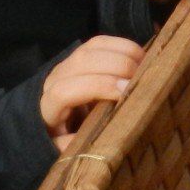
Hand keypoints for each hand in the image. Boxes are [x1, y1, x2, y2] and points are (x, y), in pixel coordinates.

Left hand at [40, 34, 144, 151]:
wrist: (44, 117)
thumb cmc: (57, 136)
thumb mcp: (58, 148)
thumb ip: (67, 147)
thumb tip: (83, 145)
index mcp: (47, 106)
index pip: (67, 89)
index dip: (98, 86)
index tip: (125, 93)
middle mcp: (55, 78)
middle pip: (83, 61)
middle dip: (116, 66)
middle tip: (141, 80)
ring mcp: (68, 63)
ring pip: (93, 47)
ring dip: (123, 52)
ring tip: (145, 66)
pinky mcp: (81, 55)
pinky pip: (101, 41)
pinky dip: (123, 45)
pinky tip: (139, 56)